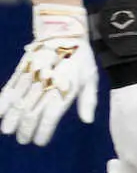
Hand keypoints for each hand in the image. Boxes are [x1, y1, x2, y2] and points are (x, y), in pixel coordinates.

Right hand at [0, 3, 98, 145]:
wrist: (64, 31)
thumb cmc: (81, 58)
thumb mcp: (91, 78)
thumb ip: (88, 101)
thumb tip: (87, 121)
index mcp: (64, 89)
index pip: (51, 116)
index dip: (43, 130)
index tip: (39, 142)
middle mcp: (46, 85)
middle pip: (32, 112)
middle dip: (25, 128)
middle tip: (22, 140)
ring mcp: (32, 77)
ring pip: (18, 102)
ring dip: (11, 118)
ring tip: (7, 131)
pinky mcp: (22, 69)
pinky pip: (10, 87)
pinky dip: (2, 100)